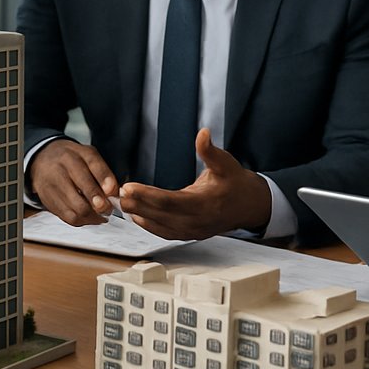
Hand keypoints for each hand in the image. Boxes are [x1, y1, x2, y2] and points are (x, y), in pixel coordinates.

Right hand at [27, 139, 118, 225]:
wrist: (42, 159)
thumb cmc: (71, 160)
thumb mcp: (87, 156)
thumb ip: (102, 173)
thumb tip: (114, 194)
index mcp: (76, 154)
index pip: (93, 165)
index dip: (106, 181)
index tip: (113, 193)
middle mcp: (62, 167)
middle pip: (84, 190)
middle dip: (101, 203)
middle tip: (108, 209)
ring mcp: (52, 184)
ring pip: (77, 208)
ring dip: (93, 216)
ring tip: (100, 215)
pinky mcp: (47, 199)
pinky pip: (68, 217)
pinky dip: (82, 220)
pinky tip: (88, 217)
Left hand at [120, 129, 271, 239]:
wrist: (250, 205)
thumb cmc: (236, 182)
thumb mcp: (226, 163)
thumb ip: (210, 151)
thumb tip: (203, 133)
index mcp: (205, 203)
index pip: (169, 201)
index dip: (147, 195)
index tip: (129, 186)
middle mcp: (198, 221)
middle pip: (161, 215)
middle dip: (137, 204)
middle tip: (117, 194)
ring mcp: (194, 231)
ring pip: (161, 226)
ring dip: (140, 215)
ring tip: (121, 203)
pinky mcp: (191, 234)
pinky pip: (166, 232)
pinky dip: (149, 225)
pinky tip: (136, 216)